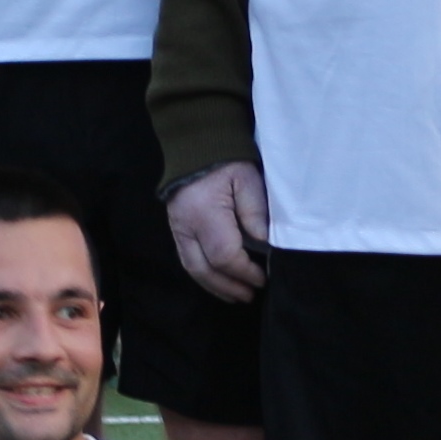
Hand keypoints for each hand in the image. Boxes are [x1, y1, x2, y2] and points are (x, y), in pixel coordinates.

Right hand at [166, 160, 269, 301]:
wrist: (196, 144)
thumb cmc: (226, 160)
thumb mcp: (247, 179)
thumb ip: (256, 212)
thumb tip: (264, 244)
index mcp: (204, 212)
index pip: (224, 254)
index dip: (244, 271)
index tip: (263, 277)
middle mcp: (185, 225)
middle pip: (204, 269)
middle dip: (229, 286)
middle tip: (251, 294)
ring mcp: (176, 228)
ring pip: (192, 268)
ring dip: (216, 286)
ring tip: (237, 295)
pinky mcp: (175, 228)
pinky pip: (187, 259)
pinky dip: (205, 275)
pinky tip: (220, 281)